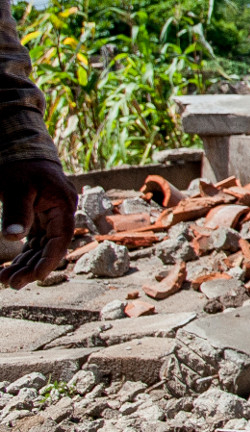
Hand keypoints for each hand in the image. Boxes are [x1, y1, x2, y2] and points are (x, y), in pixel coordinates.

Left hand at [2, 158, 76, 288]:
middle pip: (51, 247)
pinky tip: (11, 266)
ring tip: (4, 278)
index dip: (48, 261)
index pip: (60, 239)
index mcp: (62, 205)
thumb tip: (12, 238)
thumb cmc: (17, 166)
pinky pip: (35, 240)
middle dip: (32, 267)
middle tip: (9, 284)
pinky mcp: (40, 216)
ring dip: (26, 263)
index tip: (32, 279)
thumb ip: (16, 213)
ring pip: (42, 246)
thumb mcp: (15, 189)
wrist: (18, 147)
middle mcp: (61, 212)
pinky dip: (24, 253)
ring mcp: (51, 215)